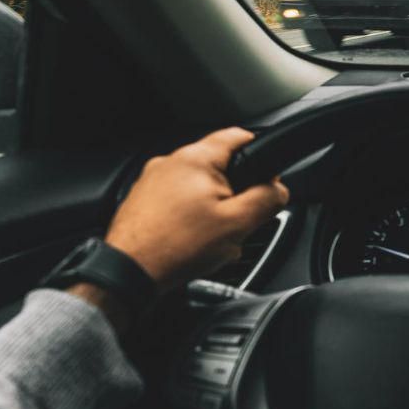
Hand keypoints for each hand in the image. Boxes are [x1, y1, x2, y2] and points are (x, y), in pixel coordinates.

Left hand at [104, 128, 289, 294]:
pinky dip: (190, 217)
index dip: (261, 153)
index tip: (268, 176)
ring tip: (212, 237)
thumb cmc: (175, 247)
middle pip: (219, 167)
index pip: (238, 136)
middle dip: (235, 193)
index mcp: (195, 159)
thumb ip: (267, 199)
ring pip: (199, 187)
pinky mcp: (141, 201)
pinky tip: (192, 241)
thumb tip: (279, 189)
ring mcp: (151, 181)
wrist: (129, 272)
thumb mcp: (238, 224)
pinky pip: (178, 202)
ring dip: (213, 208)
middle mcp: (169, 163)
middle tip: (238, 220)